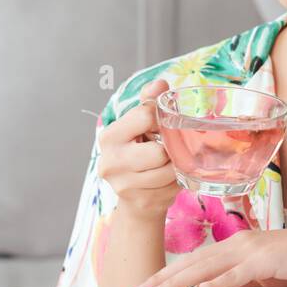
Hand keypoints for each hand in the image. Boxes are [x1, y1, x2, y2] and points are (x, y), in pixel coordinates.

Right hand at [96, 78, 178, 220]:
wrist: (134, 198)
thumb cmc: (138, 152)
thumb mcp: (139, 125)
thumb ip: (148, 102)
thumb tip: (160, 84)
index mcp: (109, 137)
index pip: (144, 116)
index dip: (160, 118)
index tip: (160, 125)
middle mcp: (111, 162)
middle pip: (159, 152)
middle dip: (169, 149)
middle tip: (168, 148)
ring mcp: (125, 186)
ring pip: (169, 171)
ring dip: (176, 166)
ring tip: (169, 163)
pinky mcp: (142, 202)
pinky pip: (174, 187)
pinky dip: (177, 181)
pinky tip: (169, 179)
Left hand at [132, 226, 286, 286]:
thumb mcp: (263, 270)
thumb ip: (240, 277)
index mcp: (237, 243)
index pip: (195, 260)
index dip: (170, 272)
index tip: (151, 284)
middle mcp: (237, 243)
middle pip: (191, 262)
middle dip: (163, 278)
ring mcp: (248, 250)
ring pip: (203, 268)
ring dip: (177, 282)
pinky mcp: (261, 262)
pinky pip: (231, 276)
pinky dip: (212, 285)